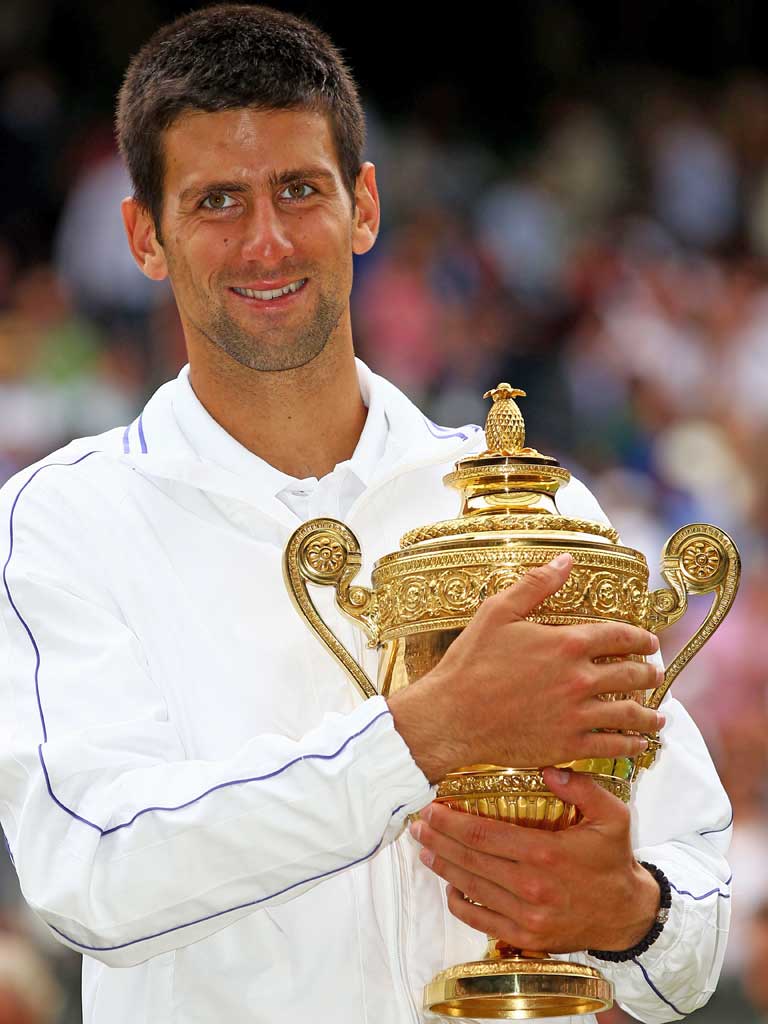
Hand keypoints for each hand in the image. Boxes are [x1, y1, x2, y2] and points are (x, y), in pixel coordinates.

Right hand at [388, 554, 663, 781]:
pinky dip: (630, 745)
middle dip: (649, 674)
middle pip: (631, 675)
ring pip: (628, 714)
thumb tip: (566, 561)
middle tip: (655, 675)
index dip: (641, 639)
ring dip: (648, 715)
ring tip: (657, 718)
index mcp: (566, 643)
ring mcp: (576, 715)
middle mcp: (579, 679)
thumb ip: (536, 585)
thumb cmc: (470, 662)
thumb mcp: (497, 611)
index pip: (620, 637)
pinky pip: (611, 745)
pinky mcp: (567, 745)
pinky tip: (636, 744)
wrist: (451, 716)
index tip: (650, 643)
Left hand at [409, 767, 660, 952]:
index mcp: (545, 853)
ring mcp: (526, 916)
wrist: (628, 915)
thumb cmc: (614, 860)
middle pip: (469, 860)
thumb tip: (547, 769)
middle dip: (437, 840)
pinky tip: (449, 885)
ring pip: (469, 888)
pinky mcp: (525, 937)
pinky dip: (458, 902)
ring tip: (424, 849)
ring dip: (441, 867)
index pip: (482, 835)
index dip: (450, 822)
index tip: (432, 809)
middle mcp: (530, 887)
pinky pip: (480, 919)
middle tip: (417, 825)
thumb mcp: (612, 816)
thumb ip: (581, 788)